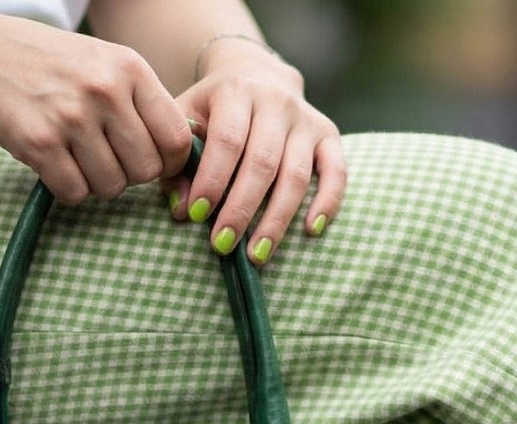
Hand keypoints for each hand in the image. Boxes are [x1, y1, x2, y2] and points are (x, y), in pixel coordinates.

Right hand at [0, 16, 191, 204]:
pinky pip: (76, 193)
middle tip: (105, 157)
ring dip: (96, 182)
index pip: (176, 139)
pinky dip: (68, 188)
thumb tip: (181, 154)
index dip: (169, 163)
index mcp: (129, 68)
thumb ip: (141, 102)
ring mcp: (72, 117)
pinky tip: (54, 163)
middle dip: (129, 174)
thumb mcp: (103, 63)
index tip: (152, 163)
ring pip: (112, 187)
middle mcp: (105, 90)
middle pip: (146, 170)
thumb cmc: (48, 64)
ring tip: (76, 155)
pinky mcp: (40, 143)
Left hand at [164, 41, 344, 264]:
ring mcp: (306, 119)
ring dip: (276, 220)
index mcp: (237, 91)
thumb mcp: (188, 120)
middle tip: (222, 245)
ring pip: (295, 175)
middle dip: (241, 208)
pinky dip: (328, 202)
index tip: (197, 216)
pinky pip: (336, 172)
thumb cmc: (216, 110)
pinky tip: (310, 231)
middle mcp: (276, 102)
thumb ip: (179, 163)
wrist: (258, 75)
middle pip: (262, 162)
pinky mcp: (329, 135)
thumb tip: (181, 210)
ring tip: (257, 255)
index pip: (227, 140)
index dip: (213, 180)